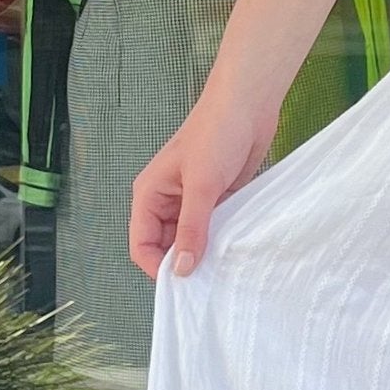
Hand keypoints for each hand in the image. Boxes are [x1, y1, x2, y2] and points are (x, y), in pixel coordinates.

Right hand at [130, 87, 282, 278]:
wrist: (248, 103)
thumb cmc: (217, 134)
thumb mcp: (201, 186)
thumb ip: (191, 229)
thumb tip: (181, 270)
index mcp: (150, 194)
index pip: (141, 244)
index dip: (157, 266)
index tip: (183, 285)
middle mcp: (167, 200)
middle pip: (165, 245)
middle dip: (182, 263)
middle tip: (208, 283)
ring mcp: (193, 200)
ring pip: (191, 239)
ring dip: (205, 253)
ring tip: (224, 270)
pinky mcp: (218, 198)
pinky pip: (214, 228)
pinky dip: (222, 240)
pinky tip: (236, 252)